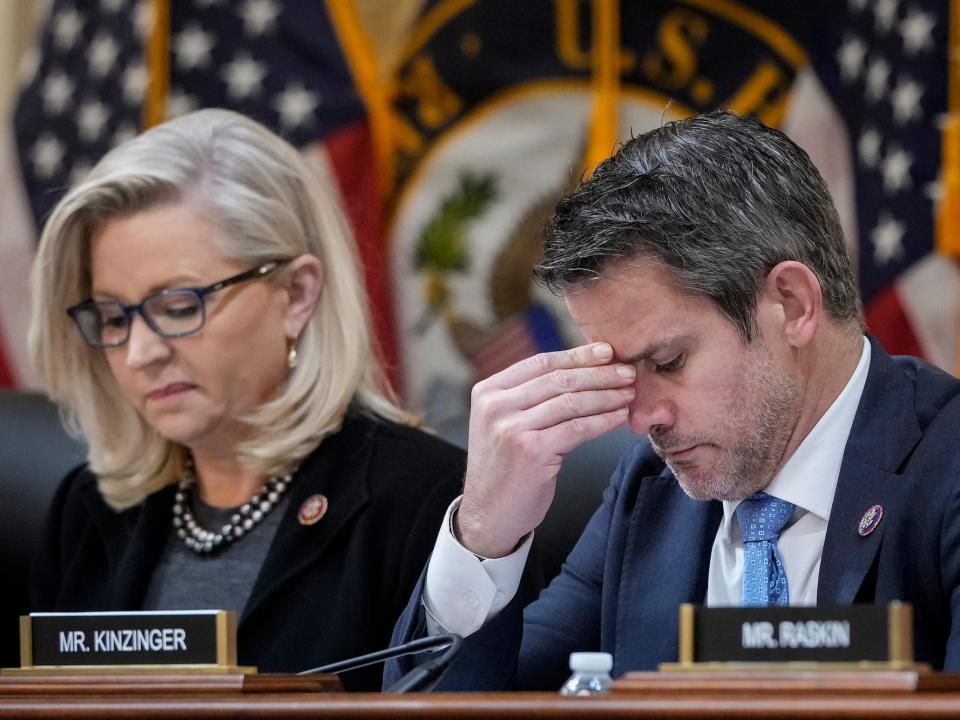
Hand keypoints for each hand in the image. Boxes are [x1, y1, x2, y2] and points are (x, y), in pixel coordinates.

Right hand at [455, 343, 635, 557]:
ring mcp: (512, 428)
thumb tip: (579, 370)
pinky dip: (603, 420)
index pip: (540, 363)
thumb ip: (528, 397)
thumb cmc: (505, 469)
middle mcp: (496, 406)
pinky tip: (619, 416)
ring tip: (629, 393)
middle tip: (627, 371)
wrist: (488, 515)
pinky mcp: (531, 451)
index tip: (607, 351)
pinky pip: (577, 428)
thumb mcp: (504, 424)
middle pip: (558, 379)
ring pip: (571, 402)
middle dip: (599, 373)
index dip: (578, 356)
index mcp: (488, 392)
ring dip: (606, 395)